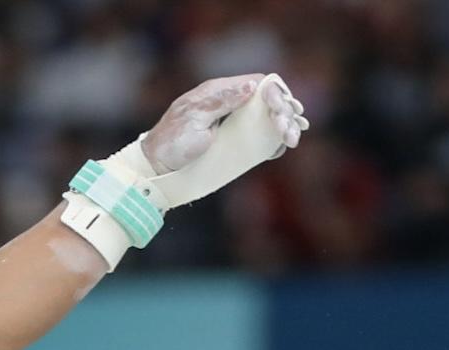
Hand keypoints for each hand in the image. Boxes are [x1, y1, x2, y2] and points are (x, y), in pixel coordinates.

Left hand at [141, 74, 307, 175]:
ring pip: (267, 117)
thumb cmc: (172, 141)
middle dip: (284, 113)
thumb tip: (251, 86)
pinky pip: (259, 135)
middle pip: (267, 100)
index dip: (277, 94)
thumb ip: (221, 101)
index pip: (258, 83)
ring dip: (284, 125)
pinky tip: (281, 146)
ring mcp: (231, 121)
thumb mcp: (195, 119)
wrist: (156, 166)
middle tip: (291, 132)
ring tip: (292, 139)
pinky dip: (274, 139)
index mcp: (219, 91)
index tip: (284, 111)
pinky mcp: (232, 139)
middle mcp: (229, 102)